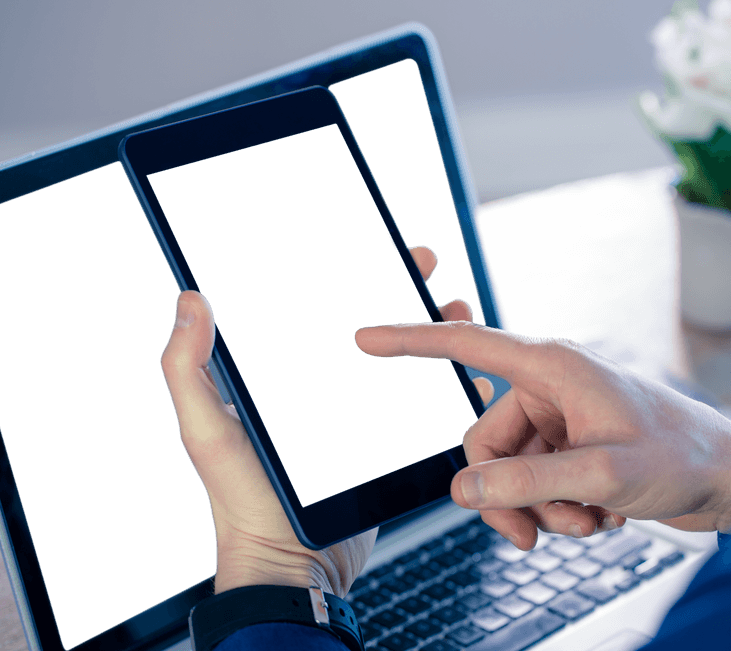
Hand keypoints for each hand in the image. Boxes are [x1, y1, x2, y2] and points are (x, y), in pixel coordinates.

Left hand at [162, 247, 492, 595]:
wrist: (291, 562)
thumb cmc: (241, 501)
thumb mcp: (205, 432)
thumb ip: (188, 370)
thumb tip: (189, 301)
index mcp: (280, 375)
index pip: (315, 309)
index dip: (344, 272)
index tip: (368, 244)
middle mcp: (321, 386)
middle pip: (366, 326)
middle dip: (398, 290)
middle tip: (421, 264)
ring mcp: (356, 413)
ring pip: (400, 359)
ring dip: (429, 331)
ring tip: (455, 312)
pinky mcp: (383, 439)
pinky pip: (418, 403)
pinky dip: (443, 384)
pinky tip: (465, 373)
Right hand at [355, 323, 730, 549]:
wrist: (729, 478)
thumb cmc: (680, 456)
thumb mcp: (600, 476)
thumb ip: (527, 482)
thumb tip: (462, 490)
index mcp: (553, 368)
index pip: (468, 346)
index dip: (413, 340)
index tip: (366, 337)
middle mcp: (552, 387)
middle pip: (485, 442)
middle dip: (509, 495)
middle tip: (540, 533)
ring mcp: (563, 420)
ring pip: (511, 471)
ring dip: (541, 509)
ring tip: (589, 523)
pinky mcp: (575, 447)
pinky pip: (537, 482)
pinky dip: (560, 509)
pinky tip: (601, 518)